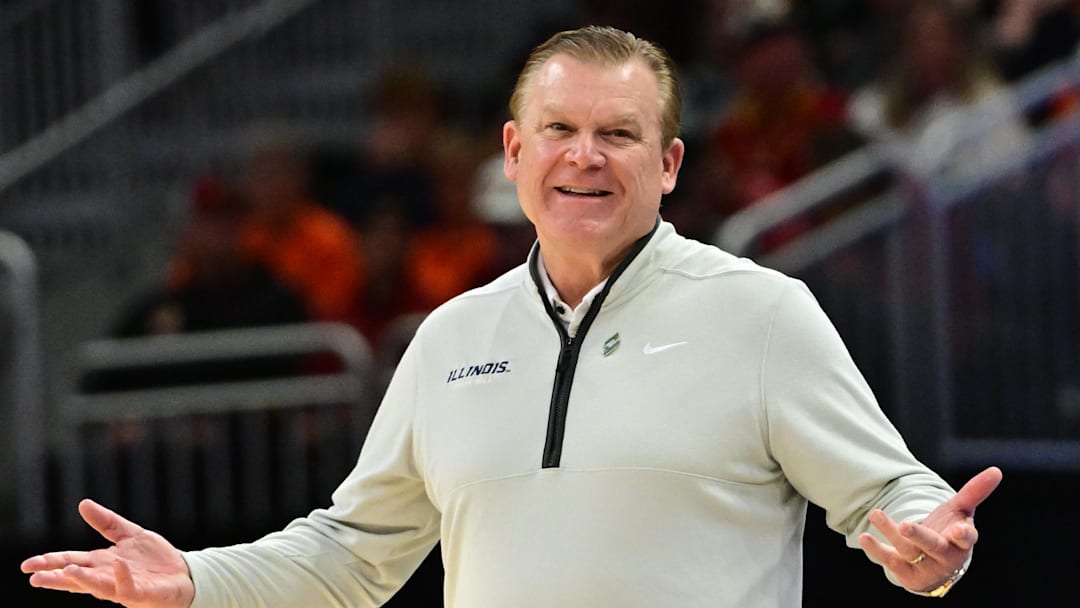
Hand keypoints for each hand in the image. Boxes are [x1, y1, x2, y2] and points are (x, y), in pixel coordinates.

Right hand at [21, 499, 194, 607]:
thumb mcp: (129, 534)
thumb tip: (83, 504)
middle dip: (57, 577)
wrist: (184, 573)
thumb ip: (107, 522)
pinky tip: (117, 564)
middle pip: (77, 578)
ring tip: (66, 572)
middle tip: (35, 577)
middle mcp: (107, 577)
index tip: (28, 565)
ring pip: (98, 587)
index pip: (71, 562)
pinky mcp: (141, 594)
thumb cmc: (154, 559)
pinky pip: (128, 588)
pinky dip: (121, 577)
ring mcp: (122, 587)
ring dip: (82, 580)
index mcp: (101, 563)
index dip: (51, 563)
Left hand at [858, 466, 1002, 593]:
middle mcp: (945, 557)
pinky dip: (877, 550)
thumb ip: (974, 492)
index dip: (963, 534)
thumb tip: (996, 470)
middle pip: (933, 546)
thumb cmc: (950, 532)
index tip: (960, 529)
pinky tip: (865, 536)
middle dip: (920, 536)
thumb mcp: (961, 512)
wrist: (935, 565)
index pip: (966, 539)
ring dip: (890, 532)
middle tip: (906, 525)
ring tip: (875, 513)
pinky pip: (890, 561)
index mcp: (962, 542)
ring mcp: (925, 567)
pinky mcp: (906, 574)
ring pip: (908, 550)